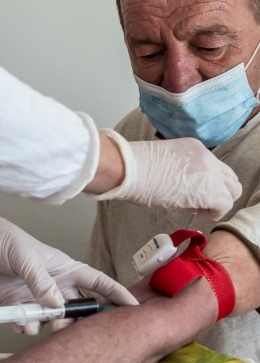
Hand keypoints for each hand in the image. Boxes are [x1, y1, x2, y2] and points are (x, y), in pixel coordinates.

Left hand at [0, 187, 137, 334]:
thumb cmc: (2, 238)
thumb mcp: (26, 257)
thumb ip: (42, 284)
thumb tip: (57, 308)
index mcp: (64, 267)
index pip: (98, 282)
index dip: (115, 295)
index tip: (133, 308)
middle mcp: (53, 283)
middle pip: (74, 309)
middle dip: (72, 321)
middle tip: (61, 326)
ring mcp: (34, 295)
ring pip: (50, 320)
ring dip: (43, 326)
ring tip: (30, 321)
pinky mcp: (15, 304)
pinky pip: (27, 324)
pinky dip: (22, 327)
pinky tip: (15, 320)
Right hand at [95, 131, 240, 220]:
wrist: (129, 168)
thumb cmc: (132, 168)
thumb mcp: (160, 162)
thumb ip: (174, 169)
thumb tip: (174, 185)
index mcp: (193, 147)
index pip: (213, 167)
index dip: (206, 182)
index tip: (189, 191)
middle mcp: (206, 156)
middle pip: (228, 178)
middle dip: (217, 193)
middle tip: (196, 203)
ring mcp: (210, 172)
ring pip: (232, 191)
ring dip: (217, 203)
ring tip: (197, 210)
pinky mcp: (210, 190)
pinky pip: (225, 205)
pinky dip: (214, 213)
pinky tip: (197, 214)